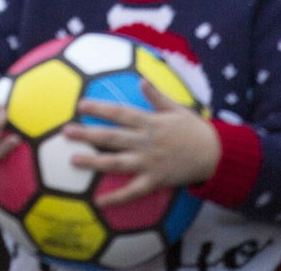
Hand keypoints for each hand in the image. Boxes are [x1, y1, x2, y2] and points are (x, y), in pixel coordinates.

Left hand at [64, 80, 220, 205]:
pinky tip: (98, 202)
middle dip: (88, 134)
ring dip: (94, 162)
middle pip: (112, 137)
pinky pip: (133, 191)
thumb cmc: (193, 129)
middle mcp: (146, 142)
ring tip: (73, 160)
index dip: (100, 108)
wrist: (214, 155)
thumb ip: (156, 96)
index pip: (120, 113)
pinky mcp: (155, 180)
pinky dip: (116, 198)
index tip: (80, 105)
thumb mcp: (176, 108)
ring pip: (117, 163)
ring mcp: (150, 162)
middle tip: (65, 132)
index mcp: (150, 122)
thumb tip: (141, 79)